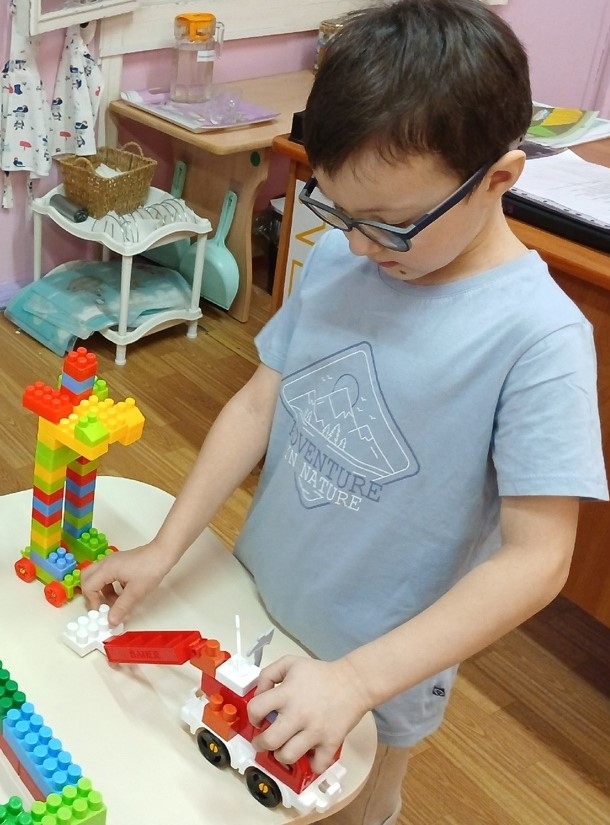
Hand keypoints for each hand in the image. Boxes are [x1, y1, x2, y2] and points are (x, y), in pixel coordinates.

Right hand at [79, 541, 170, 625]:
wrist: (163, 553)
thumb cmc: (150, 569)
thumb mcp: (135, 592)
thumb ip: (121, 607)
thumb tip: (110, 621)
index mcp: (106, 568)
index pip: (88, 586)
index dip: (92, 602)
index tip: (101, 613)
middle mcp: (106, 563)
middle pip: (87, 579)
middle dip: (91, 594)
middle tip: (100, 607)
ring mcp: (113, 561)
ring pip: (98, 577)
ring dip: (103, 591)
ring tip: (115, 603)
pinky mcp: (120, 562)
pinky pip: (108, 575)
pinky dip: (110, 586)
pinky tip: (122, 594)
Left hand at [247, 655, 370, 773]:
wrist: (353, 682)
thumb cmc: (321, 674)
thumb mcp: (291, 663)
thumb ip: (268, 674)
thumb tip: (258, 694)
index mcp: (287, 694)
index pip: (255, 709)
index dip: (252, 715)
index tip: (258, 718)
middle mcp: (298, 714)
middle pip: (268, 741)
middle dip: (260, 743)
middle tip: (263, 741)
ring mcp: (315, 731)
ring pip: (287, 756)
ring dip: (281, 755)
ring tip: (284, 747)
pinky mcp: (330, 743)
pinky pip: (316, 765)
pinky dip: (311, 764)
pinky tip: (309, 754)